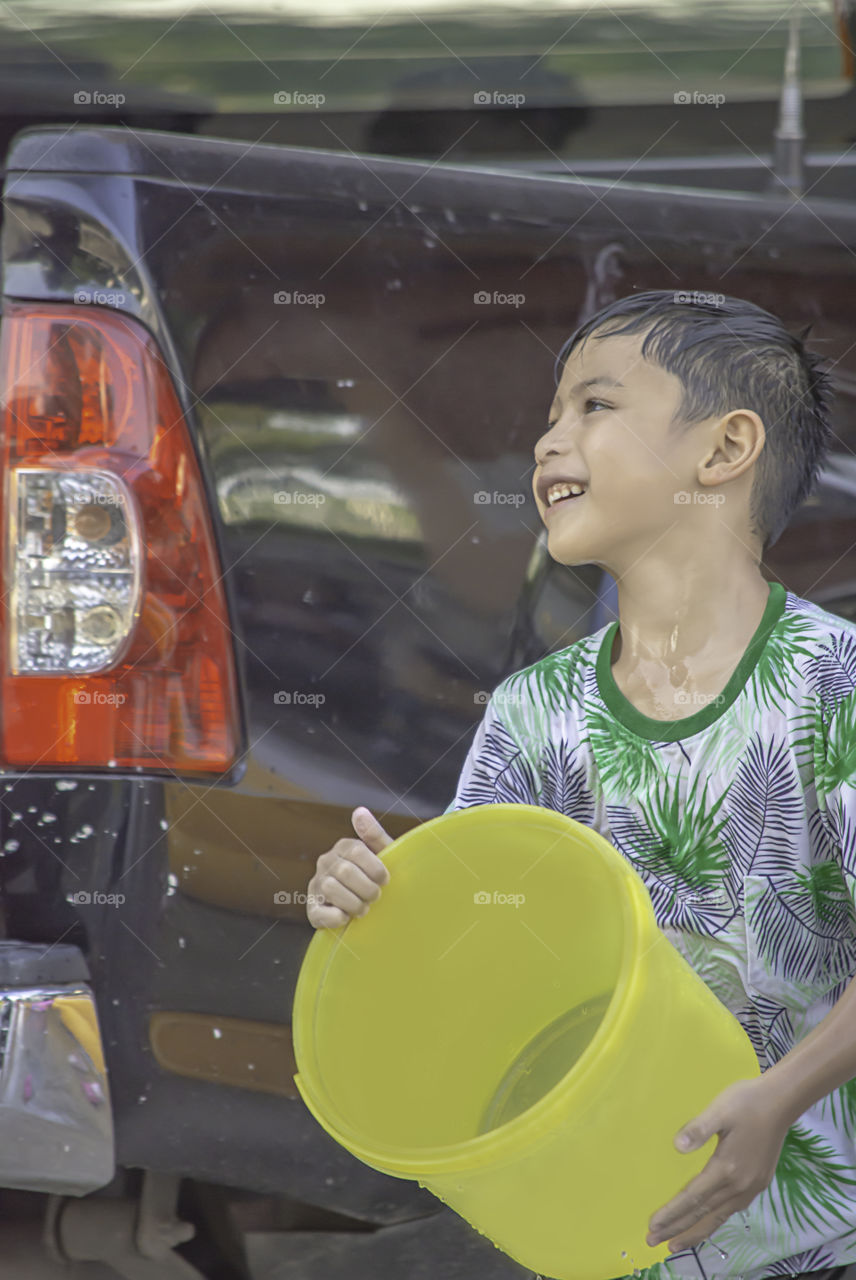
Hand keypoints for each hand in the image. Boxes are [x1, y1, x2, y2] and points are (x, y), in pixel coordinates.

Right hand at [306, 807, 391, 927]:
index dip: (375, 869)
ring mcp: (317, 886)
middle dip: (367, 889)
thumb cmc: (380, 879)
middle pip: (345, 872)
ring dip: (354, 903)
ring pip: (331, 889)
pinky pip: (320, 913)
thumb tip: (359, 811)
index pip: (356, 851)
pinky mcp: (313, 910)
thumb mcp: (384, 856)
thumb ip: (373, 834)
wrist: (376, 909)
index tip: (385, 880)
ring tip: (363, 908)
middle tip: (375, 897)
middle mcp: (326, 862)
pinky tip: (347, 917)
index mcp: (344, 847)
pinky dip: (337, 918)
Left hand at [646, 1076, 790, 1252]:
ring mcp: (750, 1187)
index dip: (671, 1213)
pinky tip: (708, 1223)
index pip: (692, 1199)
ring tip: (676, 1244)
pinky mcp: (758, 1183)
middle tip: (653, 1242)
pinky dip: (715, 1222)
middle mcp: (739, 1185)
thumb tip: (677, 1147)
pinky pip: (731, 1211)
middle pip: (702, 1214)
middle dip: (677, 1230)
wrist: (781, 1102)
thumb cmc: (746, 1102)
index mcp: (726, 1169)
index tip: (652, 1226)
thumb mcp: (719, 1109)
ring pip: (718, 1217)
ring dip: (695, 1232)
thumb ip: (698, 1129)